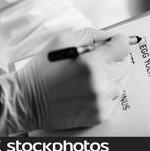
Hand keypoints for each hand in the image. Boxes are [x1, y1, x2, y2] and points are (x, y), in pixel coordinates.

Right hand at [0, 28, 130, 134]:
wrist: (26, 100)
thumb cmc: (43, 69)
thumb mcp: (64, 40)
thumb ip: (93, 35)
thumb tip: (113, 37)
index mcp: (92, 63)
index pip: (123, 47)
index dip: (118, 43)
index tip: (114, 43)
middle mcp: (100, 83)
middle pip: (123, 65)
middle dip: (111, 61)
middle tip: (95, 62)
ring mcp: (101, 101)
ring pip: (120, 83)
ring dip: (109, 78)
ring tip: (89, 78)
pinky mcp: (99, 115)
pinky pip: (113, 99)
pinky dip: (105, 94)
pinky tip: (88, 91)